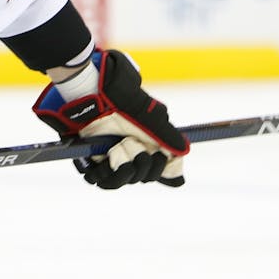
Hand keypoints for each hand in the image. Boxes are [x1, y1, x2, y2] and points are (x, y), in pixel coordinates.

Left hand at [33, 50, 188, 188]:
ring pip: (127, 180)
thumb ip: (169, 136)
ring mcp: (113, 160)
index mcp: (147, 144)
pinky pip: (103, 181)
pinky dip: (107, 174)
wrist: (94, 97)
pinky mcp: (94, 163)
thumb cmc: (122, 102)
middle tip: (134, 144)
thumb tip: (184, 151)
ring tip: (118, 147)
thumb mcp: (152, 119)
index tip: (161, 158)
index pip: (160, 169)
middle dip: (143, 162)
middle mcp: (132, 154)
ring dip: (126, 166)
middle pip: (145, 176)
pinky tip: (107, 158)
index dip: (161, 168)